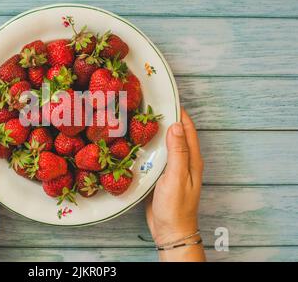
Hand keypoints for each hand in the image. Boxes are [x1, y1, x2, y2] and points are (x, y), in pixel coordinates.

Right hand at [146, 108, 204, 260]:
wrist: (170, 231)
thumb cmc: (176, 207)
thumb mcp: (176, 177)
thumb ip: (177, 152)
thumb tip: (176, 125)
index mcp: (191, 159)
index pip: (187, 128)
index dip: (178, 112)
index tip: (166, 97)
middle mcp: (183, 160)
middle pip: (176, 133)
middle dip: (166, 118)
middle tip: (148, 105)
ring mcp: (172, 168)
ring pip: (164, 143)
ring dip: (155, 131)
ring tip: (140, 119)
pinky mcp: (161, 175)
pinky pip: (156, 155)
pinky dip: (149, 145)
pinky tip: (137, 142)